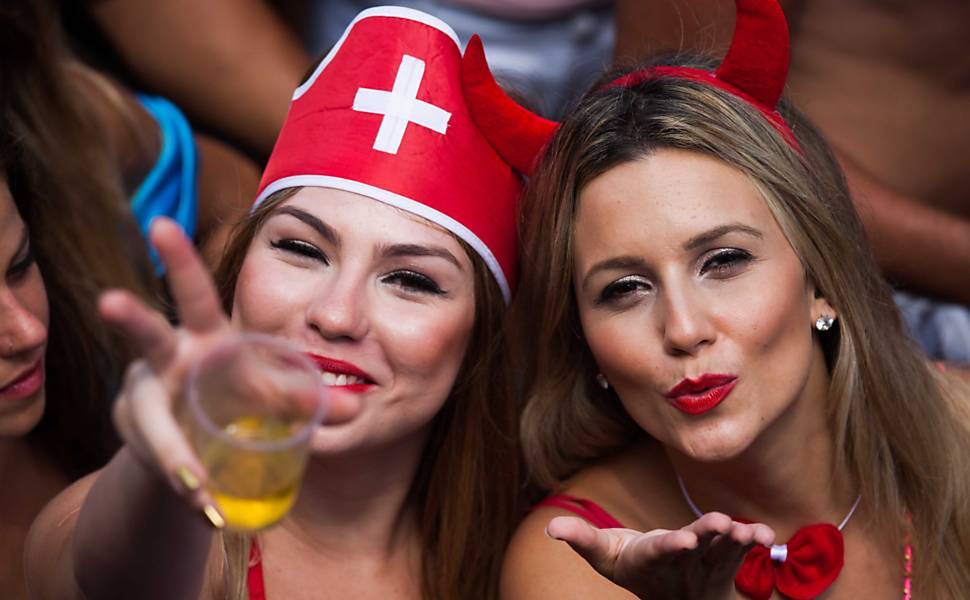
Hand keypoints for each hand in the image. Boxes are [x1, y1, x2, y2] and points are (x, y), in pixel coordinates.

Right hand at [99, 218, 360, 511]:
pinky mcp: (141, 443)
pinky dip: (190, 488)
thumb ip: (307, 397)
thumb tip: (360, 408)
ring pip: (151, 421)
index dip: (179, 258)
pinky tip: (209, 509)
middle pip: (146, 335)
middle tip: (109, 300)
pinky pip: (165, 463)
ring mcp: (146, 401)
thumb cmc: (237, 402)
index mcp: (206, 337)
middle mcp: (167, 361)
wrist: (196, 451)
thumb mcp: (271, 394)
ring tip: (199, 487)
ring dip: (173, 453)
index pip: (194, 291)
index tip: (160, 223)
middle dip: (129, 317)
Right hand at [547, 512, 774, 599]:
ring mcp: (705, 567)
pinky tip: (764, 535)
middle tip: (722, 524)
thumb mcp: (603, 555)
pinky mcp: (724, 564)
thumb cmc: (631, 565)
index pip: (661, 552)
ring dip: (735, 541)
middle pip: (697, 552)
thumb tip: (550, 527)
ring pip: (722, 553)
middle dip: (709, 538)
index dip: (672, 546)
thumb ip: (581, 539)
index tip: (684, 539)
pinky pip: (741, 555)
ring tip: (745, 528)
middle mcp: (680, 566)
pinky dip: (752, 544)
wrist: (669, 596)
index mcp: (650, 560)